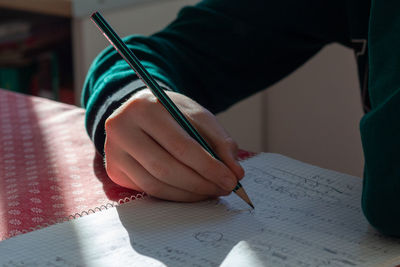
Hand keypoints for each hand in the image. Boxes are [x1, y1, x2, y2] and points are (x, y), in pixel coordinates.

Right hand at [104, 88, 244, 201]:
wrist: (139, 112)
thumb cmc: (170, 112)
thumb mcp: (197, 115)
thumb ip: (219, 141)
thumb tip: (235, 172)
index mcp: (144, 107)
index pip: (180, 145)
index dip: (208, 166)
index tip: (231, 179)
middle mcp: (121, 129)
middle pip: (165, 168)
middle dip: (200, 183)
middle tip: (224, 188)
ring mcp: (114, 152)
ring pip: (156, 184)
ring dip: (189, 194)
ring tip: (211, 191)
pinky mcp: (114, 170)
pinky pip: (148, 190)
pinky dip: (175, 195)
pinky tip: (192, 192)